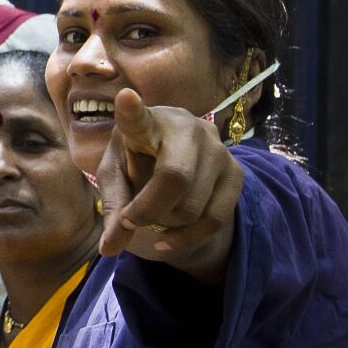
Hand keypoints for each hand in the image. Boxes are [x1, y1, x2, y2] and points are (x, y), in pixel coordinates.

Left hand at [97, 88, 244, 277]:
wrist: (179, 162)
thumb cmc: (137, 164)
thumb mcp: (116, 180)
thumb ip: (113, 209)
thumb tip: (110, 249)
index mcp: (147, 123)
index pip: (138, 118)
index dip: (132, 110)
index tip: (125, 98)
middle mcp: (188, 128)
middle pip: (174, 178)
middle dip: (150, 211)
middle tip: (132, 220)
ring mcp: (218, 149)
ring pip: (193, 207)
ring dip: (167, 224)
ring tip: (156, 214)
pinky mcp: (236, 172)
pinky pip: (214, 220)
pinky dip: (186, 238)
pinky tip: (167, 239)